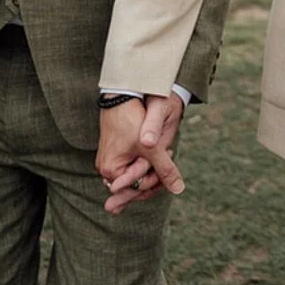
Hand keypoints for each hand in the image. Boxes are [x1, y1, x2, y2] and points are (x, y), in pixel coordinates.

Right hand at [96, 95, 184, 214]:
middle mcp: (106, 168)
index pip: (135, 189)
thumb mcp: (152, 148)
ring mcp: (110, 159)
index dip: (154, 182)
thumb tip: (178, 188)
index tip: (168, 168)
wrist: (122, 94)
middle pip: (134, 184)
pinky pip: (132, 163)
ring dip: (151, 167)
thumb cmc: (132, 120)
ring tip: (167, 151)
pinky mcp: (116, 150)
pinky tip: (160, 152)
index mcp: (110, 170)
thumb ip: (165, 169)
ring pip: (135, 173)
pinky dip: (146, 160)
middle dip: (153, 175)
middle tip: (170, 155)